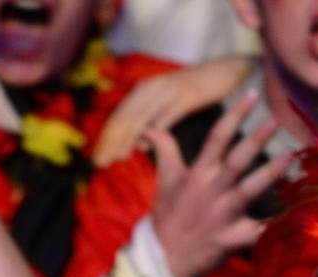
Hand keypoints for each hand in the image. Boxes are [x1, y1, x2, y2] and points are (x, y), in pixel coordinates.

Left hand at [93, 56, 254, 166]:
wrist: (221, 72)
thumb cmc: (192, 90)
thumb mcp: (165, 100)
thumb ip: (149, 118)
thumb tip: (138, 143)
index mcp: (142, 89)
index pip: (118, 116)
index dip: (105, 138)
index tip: (97, 158)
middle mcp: (150, 89)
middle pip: (124, 119)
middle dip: (110, 142)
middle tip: (100, 163)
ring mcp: (167, 93)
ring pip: (140, 119)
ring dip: (126, 140)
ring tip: (117, 158)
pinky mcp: (184, 98)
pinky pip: (164, 118)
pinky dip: (152, 133)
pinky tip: (143, 148)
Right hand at [149, 90, 291, 276]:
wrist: (164, 261)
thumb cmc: (167, 219)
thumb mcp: (165, 182)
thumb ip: (164, 151)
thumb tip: (151, 128)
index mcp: (197, 175)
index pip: (216, 138)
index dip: (234, 115)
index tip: (251, 94)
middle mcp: (211, 191)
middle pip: (236, 160)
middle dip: (255, 139)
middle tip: (275, 119)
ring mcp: (222, 215)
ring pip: (250, 189)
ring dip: (271, 172)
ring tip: (289, 155)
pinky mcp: (232, 239)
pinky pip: (259, 231)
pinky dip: (277, 226)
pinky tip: (298, 215)